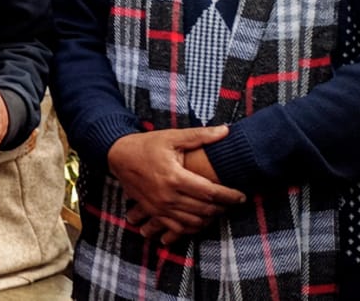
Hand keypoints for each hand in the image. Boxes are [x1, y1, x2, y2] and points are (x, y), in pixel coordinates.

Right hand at [107, 127, 244, 242]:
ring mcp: (159, 207)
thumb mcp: (172, 136)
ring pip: (193, 222)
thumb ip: (200, 135)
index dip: (230, 196)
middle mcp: (167, 196)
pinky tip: (201, 220)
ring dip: (210, 218)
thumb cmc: (147, 144)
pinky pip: (177, 228)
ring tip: (219, 209)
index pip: (210, 193)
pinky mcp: (153, 212)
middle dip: (223, 207)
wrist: (118, 155)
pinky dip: (192, 227)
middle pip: (205, 209)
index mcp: (175, 177)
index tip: (242, 196)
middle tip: (233, 202)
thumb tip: (226, 131)